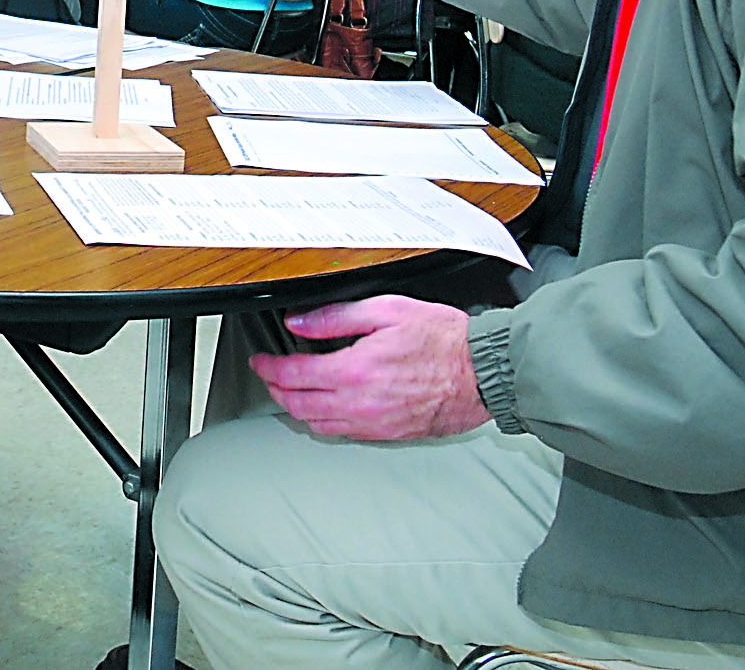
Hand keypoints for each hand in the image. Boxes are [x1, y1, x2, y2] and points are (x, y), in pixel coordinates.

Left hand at [251, 295, 490, 439]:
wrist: (483, 373)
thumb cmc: (444, 339)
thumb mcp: (387, 310)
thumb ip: (337, 316)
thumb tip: (299, 321)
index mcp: (354, 370)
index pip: (294, 375)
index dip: (269, 368)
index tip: (261, 361)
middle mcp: (359, 403)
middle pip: (298, 405)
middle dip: (275, 390)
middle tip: (269, 376)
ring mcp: (373, 423)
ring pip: (317, 424)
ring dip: (297, 408)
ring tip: (291, 391)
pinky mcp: (388, 434)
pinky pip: (343, 433)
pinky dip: (324, 421)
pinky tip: (326, 408)